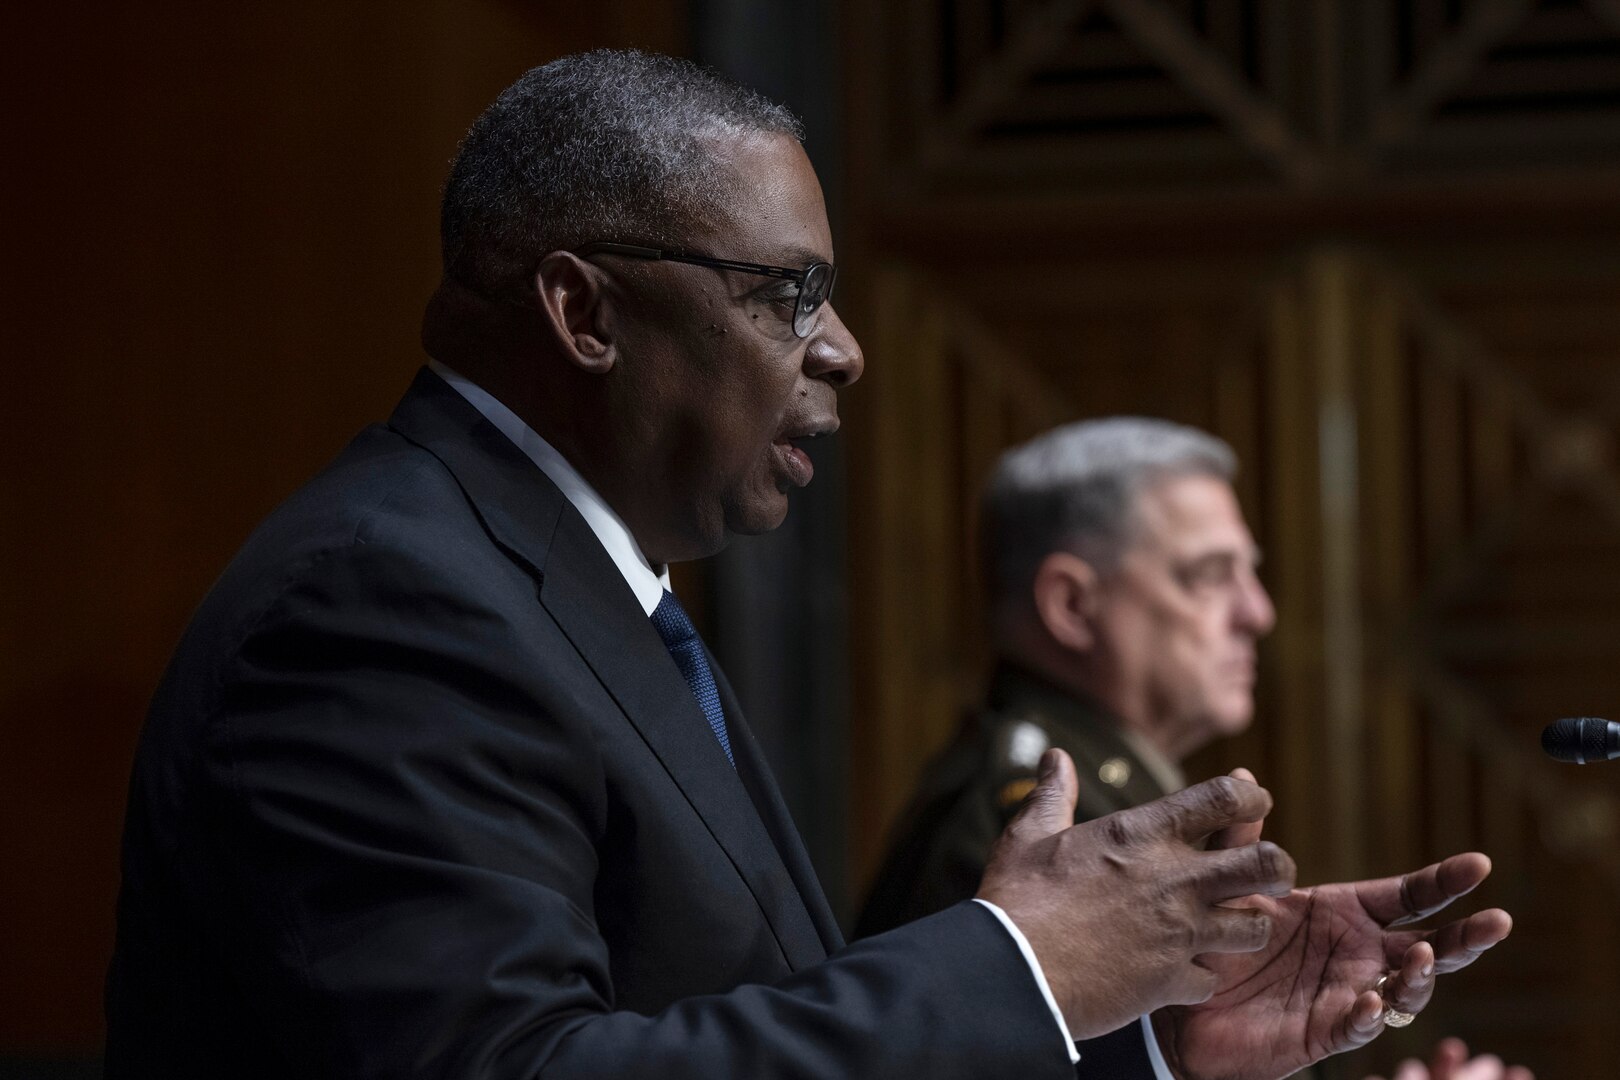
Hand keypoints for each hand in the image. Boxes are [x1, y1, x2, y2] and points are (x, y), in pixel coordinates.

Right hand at [976, 749, 1295, 1038]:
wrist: (1012, 972)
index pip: (1223, 799)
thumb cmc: (1017, 899)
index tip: (1256, 803)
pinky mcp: (1171, 981)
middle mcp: (1173, 879)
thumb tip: (1055, 757)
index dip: (1250, 797)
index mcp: (1141, 835)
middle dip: (1279, 866)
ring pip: (1255, 926)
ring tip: (1231, 927)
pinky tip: (1182, 975)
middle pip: (1266, 863)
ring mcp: (1178, 932)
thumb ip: (1054, 795)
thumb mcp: (1030, 835)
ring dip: (1246, 926)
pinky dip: (1200, 978)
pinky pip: (1212, 980)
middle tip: (1272, 872)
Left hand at [1151, 773, 1512, 1079]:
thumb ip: (1242, 839)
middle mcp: (1360, 954)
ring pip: (1406, 990)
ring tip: (1420, 956)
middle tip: (1497, 921)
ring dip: (1420, 976)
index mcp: (1347, 912)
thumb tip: (1242, 772)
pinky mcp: (1325, 1032)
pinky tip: (1371, 1000)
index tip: (1481, 863)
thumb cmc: (1220, 940)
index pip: (1410, 895)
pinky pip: (1358, 1027)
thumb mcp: (1232, 885)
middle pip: (1431, 944)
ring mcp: (1349, 994)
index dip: (1446, 881)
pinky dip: (1369, 1016)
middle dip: (1466, 936)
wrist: (1187, 1002)